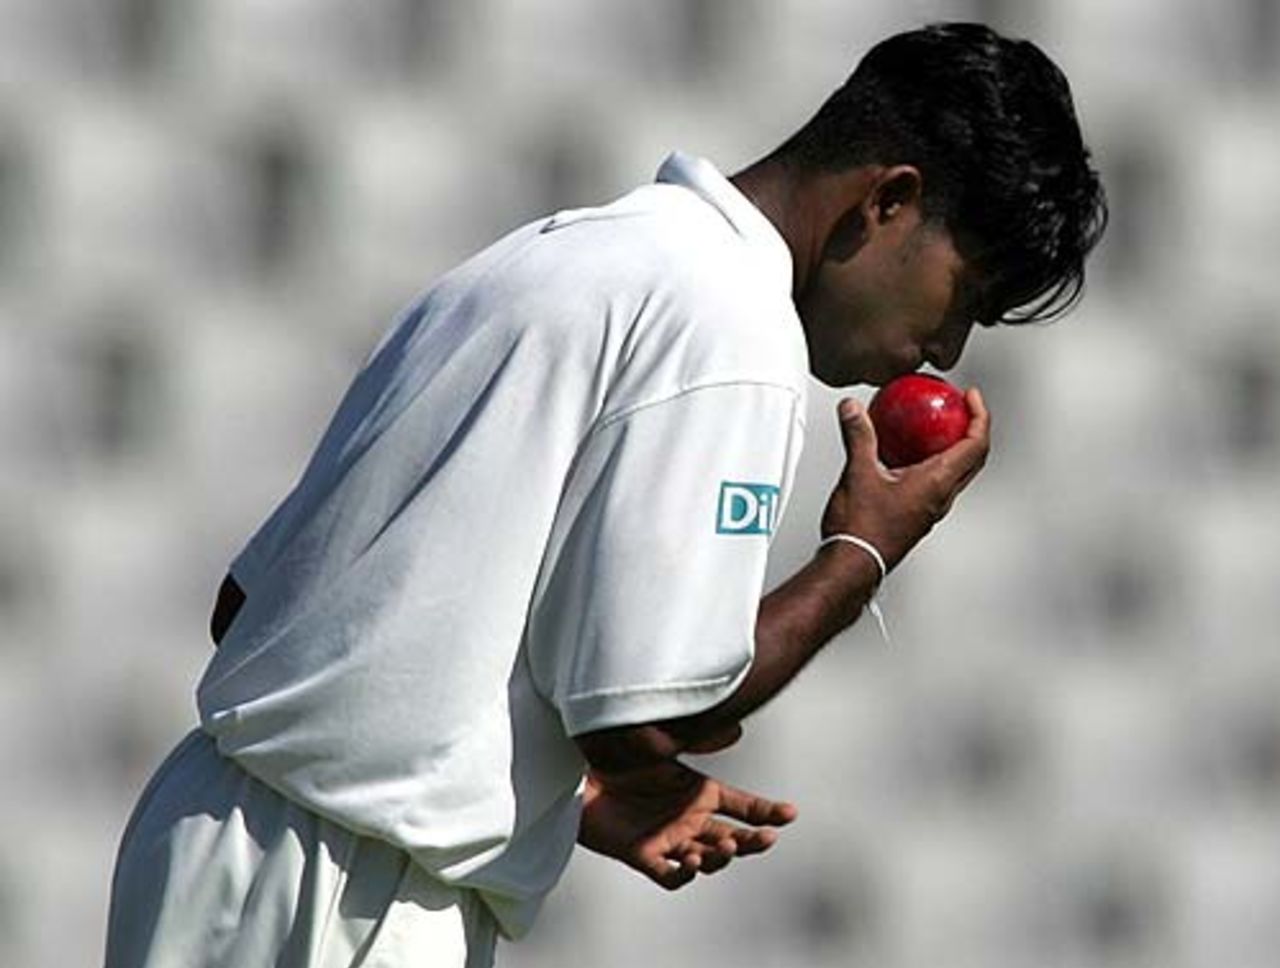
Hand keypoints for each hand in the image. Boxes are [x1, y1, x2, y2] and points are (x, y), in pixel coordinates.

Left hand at [578, 761, 796, 890]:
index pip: (742, 807)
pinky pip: (670, 875)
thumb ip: (699, 740)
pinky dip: (686, 874)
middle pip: (732, 837)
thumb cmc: (621, 758)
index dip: (767, 812)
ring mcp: (668, 840)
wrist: (579, 775)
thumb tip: (735, 728)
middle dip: (753, 841)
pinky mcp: (644, 856)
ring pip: (707, 859)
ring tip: (728, 845)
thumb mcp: (667, 745)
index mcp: (699, 793)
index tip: (790, 814)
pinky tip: (695, 861)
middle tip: (767, 838)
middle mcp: (688, 820)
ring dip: (721, 857)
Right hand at [820, 387, 989, 570]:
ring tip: (933, 428)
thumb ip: (859, 435)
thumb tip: (854, 410)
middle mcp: (940, 498)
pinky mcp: (916, 515)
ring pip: (955, 472)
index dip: (979, 415)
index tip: (970, 398)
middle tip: (960, 409)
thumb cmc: (862, 530)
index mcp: (937, 483)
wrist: (852, 563)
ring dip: (952, 446)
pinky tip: (903, 454)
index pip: (975, 444)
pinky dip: (930, 461)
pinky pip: (934, 482)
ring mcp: (930, 508)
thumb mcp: (858, 472)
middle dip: (972, 428)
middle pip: (973, 458)